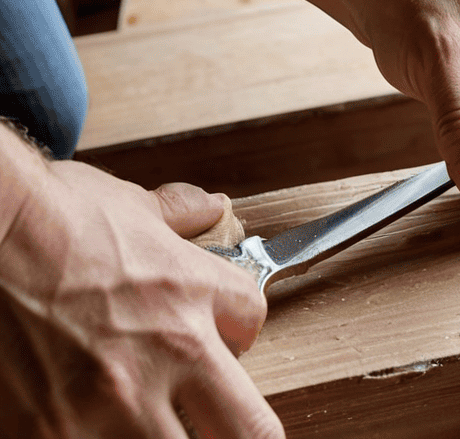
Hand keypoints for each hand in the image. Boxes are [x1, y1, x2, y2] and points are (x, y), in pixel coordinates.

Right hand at [0, 148, 282, 438]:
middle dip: (240, 427)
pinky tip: (78, 421)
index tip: (217, 336)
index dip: (237, 331)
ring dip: (166, 437)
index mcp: (193, 293)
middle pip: (253, 430)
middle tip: (217, 421)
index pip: (254, 326)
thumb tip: (208, 207)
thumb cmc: (46, 215)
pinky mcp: (52, 435)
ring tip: (139, 419)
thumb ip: (177, 216)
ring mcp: (114, 404)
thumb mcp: (127, 204)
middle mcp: (170, 353)